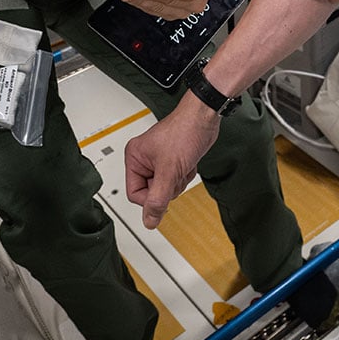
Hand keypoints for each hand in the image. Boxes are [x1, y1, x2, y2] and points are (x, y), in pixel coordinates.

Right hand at [124, 104, 220, 227]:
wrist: (204, 118)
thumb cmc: (184, 131)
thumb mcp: (169, 170)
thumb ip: (158, 199)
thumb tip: (149, 221)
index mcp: (134, 158)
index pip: (134, 194)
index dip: (151, 198)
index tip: (163, 195)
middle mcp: (144, 159)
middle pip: (151, 192)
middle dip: (169, 186)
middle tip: (175, 172)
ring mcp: (159, 160)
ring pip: (165, 188)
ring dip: (178, 180)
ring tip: (182, 165)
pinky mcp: (172, 160)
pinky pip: (175, 180)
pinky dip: (184, 175)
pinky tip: (187, 162)